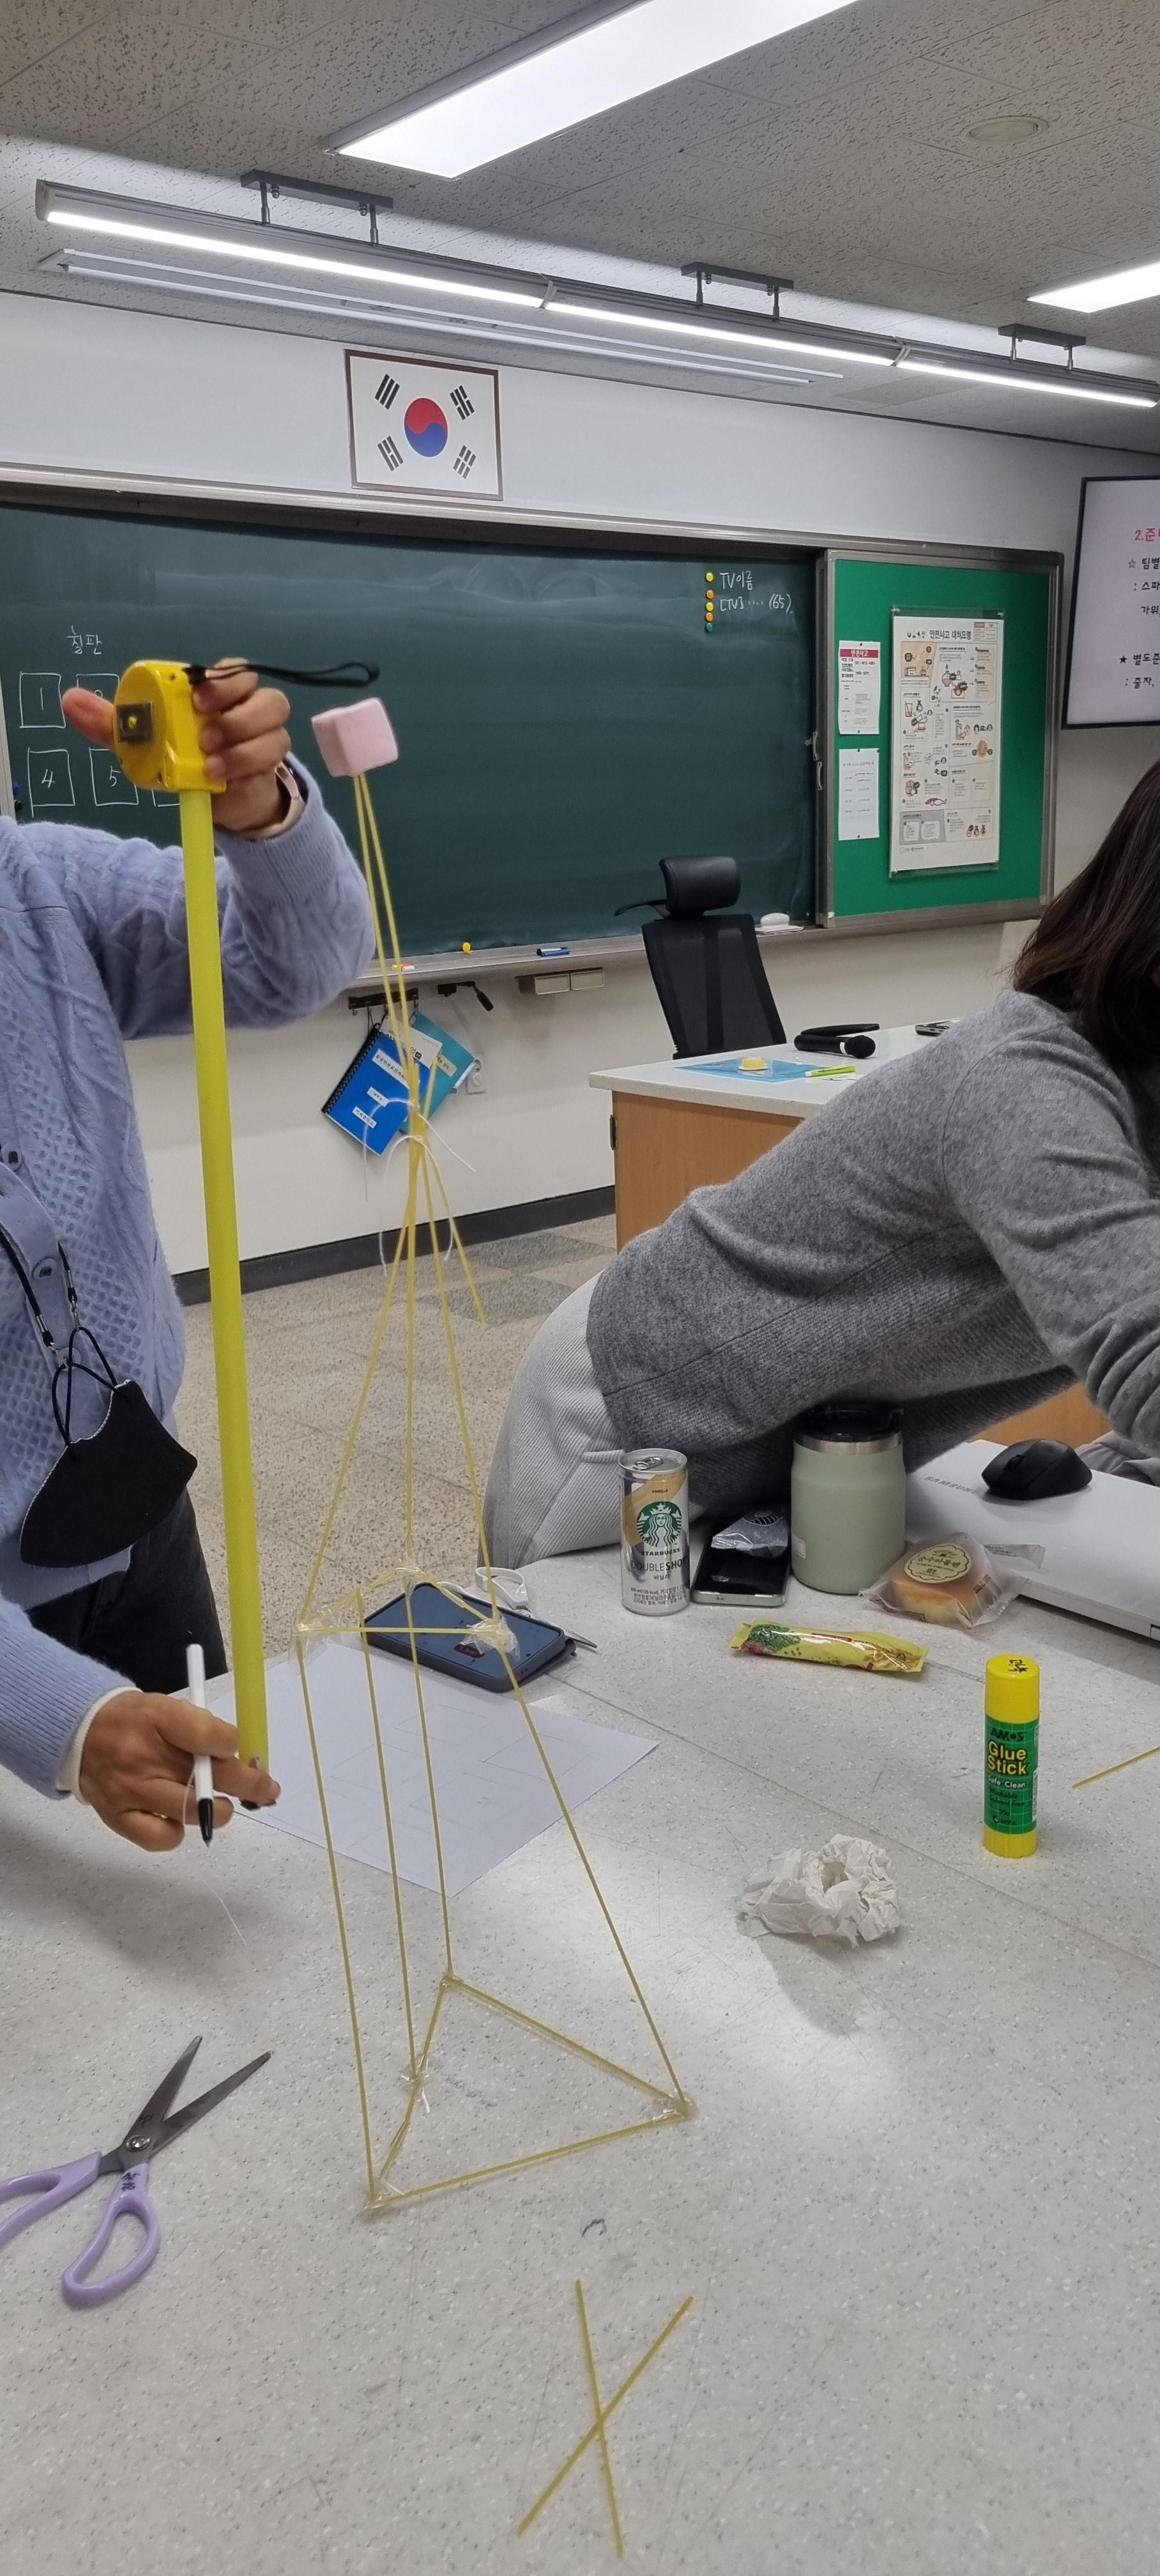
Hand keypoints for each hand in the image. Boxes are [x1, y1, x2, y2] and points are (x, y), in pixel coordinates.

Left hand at [61, 660, 292, 835]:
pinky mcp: (270, 767)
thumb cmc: (182, 758)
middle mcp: (249, 710)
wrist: (216, 801)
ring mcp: (263, 737)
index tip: (198, 696)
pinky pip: (272, 761)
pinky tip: (220, 778)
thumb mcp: (144, 741)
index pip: (236, 672)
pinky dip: (247, 767)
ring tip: (211, 764)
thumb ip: (113, 723)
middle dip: (239, 713)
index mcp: (219, 693)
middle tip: (206, 735)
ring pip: (276, 728)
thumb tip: (70, 700)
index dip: (224, 680)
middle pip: (268, 696)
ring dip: (244, 745)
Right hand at [78, 1691, 280, 1851]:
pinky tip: (181, 1820)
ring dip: (218, 1811)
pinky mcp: (118, 1817)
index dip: (229, 1743)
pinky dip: (177, 1833)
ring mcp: (129, 1789)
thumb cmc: (136, 1721)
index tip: (238, 1749)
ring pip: (190, 1810)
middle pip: (208, 1776)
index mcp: (156, 1717)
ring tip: (222, 1806)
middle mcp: (141, 1755)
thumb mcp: (166, 1708)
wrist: (81, 1733)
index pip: (204, 1732)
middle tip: (267, 1789)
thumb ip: (200, 1729)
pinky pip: (160, 1838)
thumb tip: (240, 1756)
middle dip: (249, 1784)